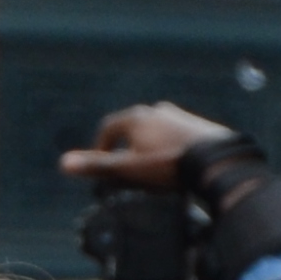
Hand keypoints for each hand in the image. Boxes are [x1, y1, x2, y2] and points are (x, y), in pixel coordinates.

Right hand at [60, 103, 232, 195]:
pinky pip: (177, 136)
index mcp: (136, 117)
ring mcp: (180, 116)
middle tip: (126, 169)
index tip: (102, 165)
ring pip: (156, 131)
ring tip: (151, 169)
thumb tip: (63, 163)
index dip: (100, 147)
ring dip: (149, 146)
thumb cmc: (168, 164)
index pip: (108, 128)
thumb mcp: (129, 169)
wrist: (217, 161)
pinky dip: (170, 147)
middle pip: (132, 128)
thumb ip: (98, 166)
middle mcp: (157, 111)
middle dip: (126, 147)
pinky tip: (176, 164)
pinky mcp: (199, 126)